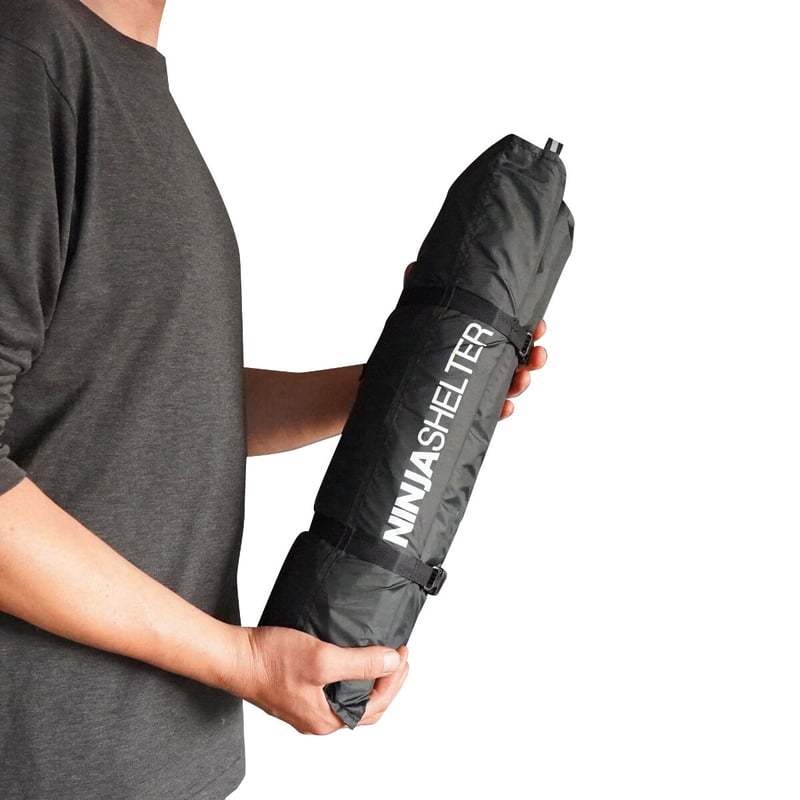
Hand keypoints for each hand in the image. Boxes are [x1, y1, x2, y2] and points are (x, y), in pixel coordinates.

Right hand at [231, 626, 408, 733]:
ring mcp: (307, 707)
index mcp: (326, 719)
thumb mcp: (322, 658)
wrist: (233, 657)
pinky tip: (351, 659)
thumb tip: (392, 662)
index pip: (376, 705)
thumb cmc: (270, 660)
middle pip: (366, 706)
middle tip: (400, 656)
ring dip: (370, 679)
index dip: (395, 679)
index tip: (404, 652)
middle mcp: (317, 720)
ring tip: (382, 656)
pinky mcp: (297, 692)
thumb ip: (359, 663)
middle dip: (388, 681)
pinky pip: (333, 690)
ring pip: (349, 698)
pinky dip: (350, 676)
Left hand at [404, 262, 547, 420]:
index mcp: (479, 339)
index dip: (531, 331)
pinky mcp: (465, 409)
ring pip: (509, 387)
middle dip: (533, 357)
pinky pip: (489, 413)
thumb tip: (413, 268)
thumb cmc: (412, 347)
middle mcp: (481, 362)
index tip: (541, 325)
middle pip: (518, 361)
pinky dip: (500, 412)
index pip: (511, 333)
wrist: (392, 383)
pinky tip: (504, 408)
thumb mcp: (418, 317)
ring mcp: (475, 387)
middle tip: (537, 354)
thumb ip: (419, 294)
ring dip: (521, 384)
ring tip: (523, 379)